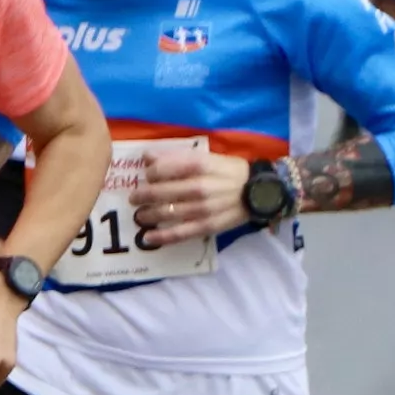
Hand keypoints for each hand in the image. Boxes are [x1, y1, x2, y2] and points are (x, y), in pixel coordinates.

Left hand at [123, 143, 250, 244]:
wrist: (259, 191)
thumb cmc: (229, 171)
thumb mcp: (206, 157)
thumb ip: (176, 157)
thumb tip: (147, 157)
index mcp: (199, 165)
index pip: (161, 169)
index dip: (149, 173)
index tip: (147, 176)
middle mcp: (199, 187)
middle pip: (159, 192)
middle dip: (141, 196)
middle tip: (134, 198)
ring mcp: (202, 209)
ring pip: (165, 213)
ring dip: (146, 215)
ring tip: (140, 216)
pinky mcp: (206, 226)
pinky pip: (179, 233)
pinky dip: (160, 237)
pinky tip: (147, 238)